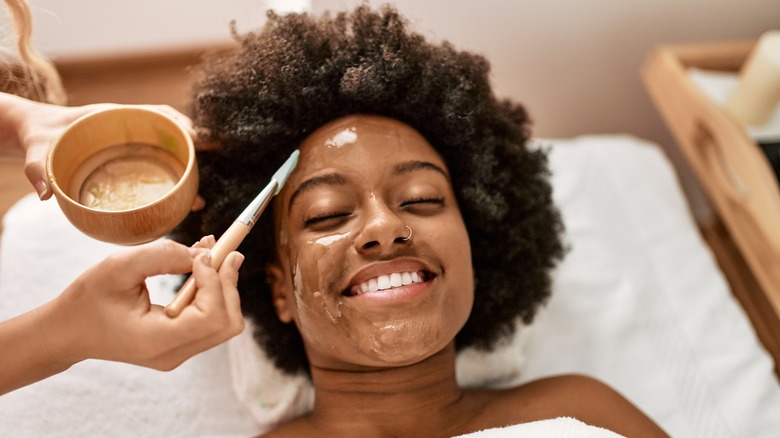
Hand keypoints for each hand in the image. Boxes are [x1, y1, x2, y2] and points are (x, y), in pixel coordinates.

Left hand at [2, 94, 200, 206]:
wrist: (36, 136)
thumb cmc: (38, 137)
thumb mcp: (36, 150)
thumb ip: (37, 168)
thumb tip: (44, 194)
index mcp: (113, 118)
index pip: (155, 113)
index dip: (177, 123)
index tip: (193, 137)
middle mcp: (128, 131)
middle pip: (169, 136)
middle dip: (190, 152)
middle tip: (200, 176)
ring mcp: (130, 147)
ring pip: (166, 155)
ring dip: (184, 174)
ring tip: (196, 200)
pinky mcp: (128, 163)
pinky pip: (155, 169)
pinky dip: (170, 184)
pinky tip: (178, 204)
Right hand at [42, 237, 244, 370]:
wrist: (68, 332)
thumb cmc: (87, 300)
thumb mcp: (117, 267)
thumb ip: (162, 257)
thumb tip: (202, 254)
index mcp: (157, 341)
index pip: (211, 317)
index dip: (216, 282)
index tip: (202, 254)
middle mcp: (173, 354)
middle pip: (227, 322)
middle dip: (229, 282)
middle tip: (225, 248)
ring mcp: (178, 353)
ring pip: (224, 322)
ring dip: (223, 285)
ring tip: (211, 252)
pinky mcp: (179, 344)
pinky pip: (210, 320)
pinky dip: (212, 292)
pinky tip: (201, 267)